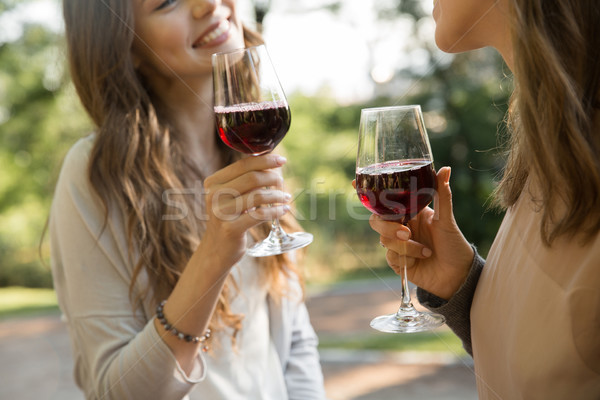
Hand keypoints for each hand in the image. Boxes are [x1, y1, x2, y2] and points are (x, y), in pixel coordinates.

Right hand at [199, 154, 290, 268]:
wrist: (215, 250)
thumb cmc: (228, 219)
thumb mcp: (229, 197)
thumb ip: (244, 182)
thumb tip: (271, 165)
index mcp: (213, 182)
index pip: (242, 165)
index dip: (265, 160)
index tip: (282, 160)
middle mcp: (214, 195)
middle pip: (252, 178)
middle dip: (273, 178)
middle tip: (282, 183)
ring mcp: (221, 213)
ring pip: (258, 196)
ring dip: (277, 195)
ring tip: (285, 197)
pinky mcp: (230, 229)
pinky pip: (260, 215)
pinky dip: (276, 211)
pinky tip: (284, 210)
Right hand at [368, 167, 473, 299]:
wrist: (458, 274)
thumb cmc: (454, 243)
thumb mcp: (447, 219)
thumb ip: (442, 194)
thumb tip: (446, 169)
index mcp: (409, 212)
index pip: (384, 201)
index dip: (367, 193)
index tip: (354, 182)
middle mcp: (400, 226)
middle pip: (377, 220)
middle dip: (388, 227)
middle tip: (406, 233)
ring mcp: (397, 245)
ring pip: (384, 240)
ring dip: (406, 246)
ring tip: (426, 251)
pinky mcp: (397, 262)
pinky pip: (391, 257)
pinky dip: (407, 258)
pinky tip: (420, 260)